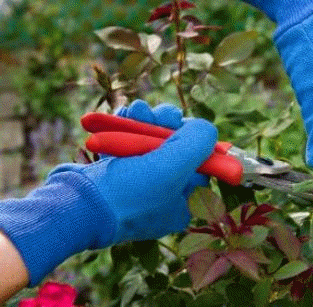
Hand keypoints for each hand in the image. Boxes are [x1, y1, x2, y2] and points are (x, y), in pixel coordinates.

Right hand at [50, 100, 216, 243]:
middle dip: (166, 125)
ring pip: (151, 142)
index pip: (201, 165)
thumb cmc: (128, 192)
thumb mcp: (174, 166)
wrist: (74, 205)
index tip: (184, 126)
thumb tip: (204, 128)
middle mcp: (164, 195)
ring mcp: (138, 184)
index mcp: (184, 203)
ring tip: (136, 110)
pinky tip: (122, 115)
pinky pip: (129, 144)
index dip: (195, 141)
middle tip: (158, 114)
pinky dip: (126, 126)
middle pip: (176, 150)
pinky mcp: (116, 173)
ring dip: (145, 120)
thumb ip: (198, 142)